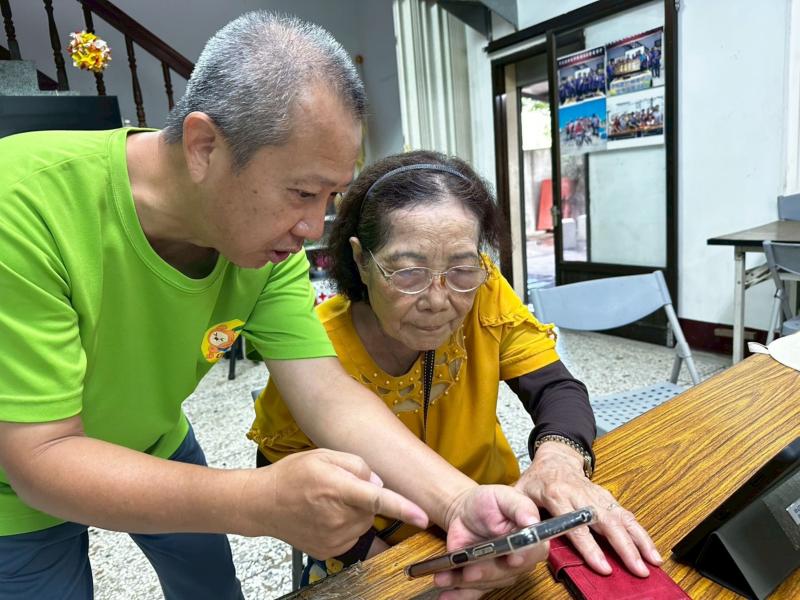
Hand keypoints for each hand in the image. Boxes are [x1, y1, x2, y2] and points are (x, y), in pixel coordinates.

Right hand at [242, 448, 427, 558]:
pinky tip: (325, 515)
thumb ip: (358, 464)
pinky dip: (346, 525)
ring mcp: (333, 539)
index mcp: (337, 489)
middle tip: (338, 487)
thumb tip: (379, 483)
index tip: (423, 517)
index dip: (403, 508)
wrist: (262, 504)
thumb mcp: (325, 455)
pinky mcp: (329, 551)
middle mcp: (337, 517)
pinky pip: (353, 537)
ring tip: (329, 501)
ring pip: (364, 523)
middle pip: (372, 509)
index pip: (378, 499)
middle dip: (365, 498)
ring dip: (356, 512)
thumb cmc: (293, 475)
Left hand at [433, 485, 546, 599]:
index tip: (512, 558)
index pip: (533, 551)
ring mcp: (499, 572)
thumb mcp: (504, 496)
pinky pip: (472, 592)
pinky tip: (445, 595)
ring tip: (444, 577)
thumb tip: (531, 520)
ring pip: (486, 583)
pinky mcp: (480, 579)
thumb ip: (519, 506)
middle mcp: (518, 560)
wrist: (466, 511)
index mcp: (530, 539)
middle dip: (487, 572)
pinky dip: (458, 595)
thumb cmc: (489, 502)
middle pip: (507, 572)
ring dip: (465, 583)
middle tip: (470, 571)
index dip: (523, 556)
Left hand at [515, 441, 661, 576]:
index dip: (590, 547)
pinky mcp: (607, 497)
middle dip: (624, 547)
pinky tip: (651, 548)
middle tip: (637, 569)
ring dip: (639, 540)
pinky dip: (641, 532)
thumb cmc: (536, 480)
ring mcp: (596, 495)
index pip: (576, 525)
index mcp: (556, 494)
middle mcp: (581, 494)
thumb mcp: (519, 492)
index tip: (603, 566)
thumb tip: (526, 532)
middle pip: (606, 522)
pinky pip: (626, 514)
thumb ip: (520, 512)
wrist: (555, 458)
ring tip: (653, 561)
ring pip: (621, 517)